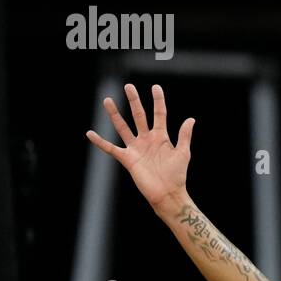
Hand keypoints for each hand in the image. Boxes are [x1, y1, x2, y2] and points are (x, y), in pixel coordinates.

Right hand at [86, 83, 193, 212]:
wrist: (167, 194)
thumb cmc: (177, 175)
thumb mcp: (183, 153)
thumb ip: (184, 136)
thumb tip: (191, 119)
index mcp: (161, 137)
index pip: (159, 114)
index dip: (158, 101)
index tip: (155, 87)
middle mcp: (147, 140)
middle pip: (139, 116)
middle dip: (134, 101)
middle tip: (128, 86)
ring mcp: (136, 148)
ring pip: (123, 127)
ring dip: (115, 114)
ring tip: (107, 100)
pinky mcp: (128, 159)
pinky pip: (111, 149)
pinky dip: (100, 142)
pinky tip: (90, 133)